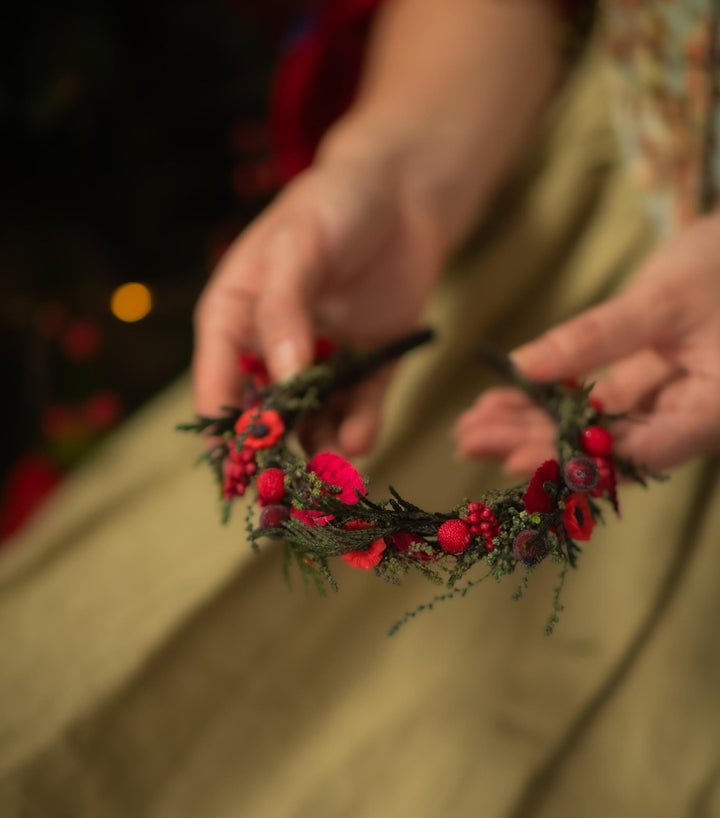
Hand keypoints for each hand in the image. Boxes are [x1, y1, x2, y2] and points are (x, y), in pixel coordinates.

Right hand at [193, 157, 444, 455]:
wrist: (405, 190)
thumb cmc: (334, 204)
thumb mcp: (298, 248)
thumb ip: (285, 312)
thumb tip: (283, 382)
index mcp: (235, 320)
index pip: (219, 388)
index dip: (226, 433)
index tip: (239, 472)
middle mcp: (273, 349)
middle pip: (267, 418)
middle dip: (278, 455)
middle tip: (293, 489)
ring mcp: (322, 361)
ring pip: (314, 422)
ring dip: (321, 451)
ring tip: (334, 471)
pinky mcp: (368, 365)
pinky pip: (360, 408)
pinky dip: (359, 428)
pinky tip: (359, 441)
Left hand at [454, 213, 719, 473]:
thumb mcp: (663, 297)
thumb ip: (597, 336)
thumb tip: (524, 367)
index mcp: (713, 412)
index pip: (635, 453)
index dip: (572, 462)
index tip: (512, 458)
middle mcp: (689, 422)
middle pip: (603, 449)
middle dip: (533, 444)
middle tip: (466, 440)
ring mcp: (667, 406)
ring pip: (593, 430)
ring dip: (532, 426)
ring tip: (469, 425)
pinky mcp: (647, 388)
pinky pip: (594, 405)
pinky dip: (549, 402)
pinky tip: (498, 400)